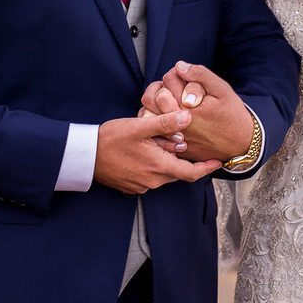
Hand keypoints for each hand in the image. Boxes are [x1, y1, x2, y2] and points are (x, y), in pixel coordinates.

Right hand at [94, 110, 220, 194]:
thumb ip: (165, 122)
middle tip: (180, 139)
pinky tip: (145, 150)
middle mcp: (153, 181)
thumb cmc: (111, 139)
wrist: (84, 156)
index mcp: (159, 167)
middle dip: (181, 157)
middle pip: (177, 171)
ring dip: (166, 159)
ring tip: (159, 141)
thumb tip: (188, 116)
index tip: (218, 162)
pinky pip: (150, 176)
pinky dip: (154, 165)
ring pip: (163, 173)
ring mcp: (141, 185)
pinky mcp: (131, 186)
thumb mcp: (140, 127)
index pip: (191, 173)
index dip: (206, 168)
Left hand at [142, 62, 253, 162]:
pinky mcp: (172, 147)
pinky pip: (154, 130)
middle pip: (153, 96)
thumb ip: (200, 75)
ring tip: (173, 102)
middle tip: (179, 90)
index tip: (190, 80)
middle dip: (165, 88)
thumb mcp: (222, 90)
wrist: (240, 144)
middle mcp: (175, 123)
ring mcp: (171, 137)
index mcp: (186, 107)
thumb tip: (179, 66)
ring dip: (158, 104)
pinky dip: (157, 120)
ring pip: (149, 113)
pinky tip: (170, 117)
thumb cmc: (232, 114)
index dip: (179, 75)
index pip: (168, 79)